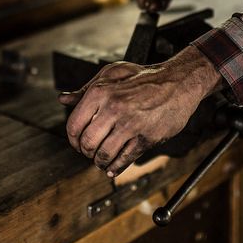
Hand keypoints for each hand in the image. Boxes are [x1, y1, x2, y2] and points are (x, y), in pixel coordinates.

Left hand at [58, 46, 221, 176]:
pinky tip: (113, 168)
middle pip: (87, 143)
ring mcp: (131, 125)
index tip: (78, 143)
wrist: (179, 82)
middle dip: (85, 152)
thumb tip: (63, 99)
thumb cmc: (145, 76)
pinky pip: (125, 160)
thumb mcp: (113, 73)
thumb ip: (86, 88)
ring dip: (99, 162)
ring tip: (101, 161)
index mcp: (101, 92)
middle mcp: (113, 108)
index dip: (73, 139)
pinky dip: (116, 168)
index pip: (74, 125)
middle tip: (90, 152)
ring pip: (104, 155)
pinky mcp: (146, 137)